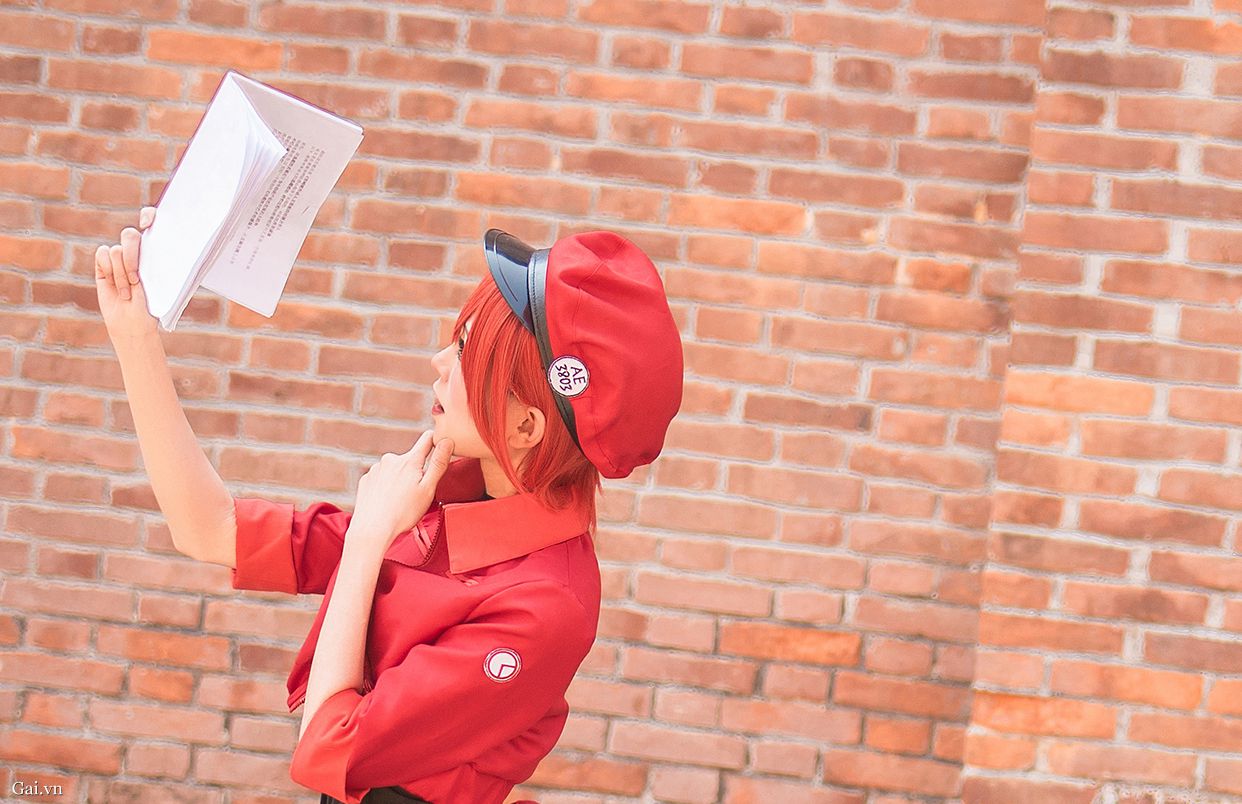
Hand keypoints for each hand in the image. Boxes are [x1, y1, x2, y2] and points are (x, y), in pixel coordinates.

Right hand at [96, 205, 157, 342]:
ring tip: (129, 291)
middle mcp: (137, 250)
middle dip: (132, 257)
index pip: (152, 220)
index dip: (148, 216)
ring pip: (116, 250)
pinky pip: (102, 254)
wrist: (135, 323)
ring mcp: (119, 257)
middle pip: (130, 235)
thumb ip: (162, 264)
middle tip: (137, 279)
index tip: (147, 224)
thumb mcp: (165, 284)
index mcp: (156, 249)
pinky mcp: (103, 265)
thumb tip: (175, 247)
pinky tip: (116, 286)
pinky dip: (109, 271)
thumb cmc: (155, 305)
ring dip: (122, 274)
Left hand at [348, 432, 454, 555]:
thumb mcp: (428, 489)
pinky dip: (385, 487)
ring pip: (395, 469)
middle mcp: (391, 459)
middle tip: (415, 493)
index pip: (427, 439)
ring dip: (399, 479)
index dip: (436, 442)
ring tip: (399, 501)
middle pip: (410, 459)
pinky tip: (386, 502)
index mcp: (410, 460)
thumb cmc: (403, 513)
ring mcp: (376, 468)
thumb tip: (448, 440)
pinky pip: (381, 478)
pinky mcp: (366, 479)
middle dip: (415, 471)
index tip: (440, 450)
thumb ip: (439, 463)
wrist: (372, 530)